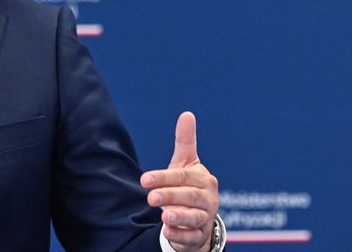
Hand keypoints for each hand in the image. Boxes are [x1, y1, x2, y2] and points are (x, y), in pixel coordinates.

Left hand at [140, 112, 218, 251]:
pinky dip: (182, 235)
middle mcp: (208, 198)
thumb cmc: (188, 186)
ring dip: (180, 216)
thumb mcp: (186, 164)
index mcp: (203, 179)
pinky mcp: (200, 236)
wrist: (199, 218)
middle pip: (190, 196)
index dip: (164, 177)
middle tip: (150, 198)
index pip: (183, 176)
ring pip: (195, 217)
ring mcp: (206, 218)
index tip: (143, 180)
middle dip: (170, 195)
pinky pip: (193, 237)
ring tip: (164, 216)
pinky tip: (169, 232)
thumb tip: (187, 114)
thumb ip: (185, 141)